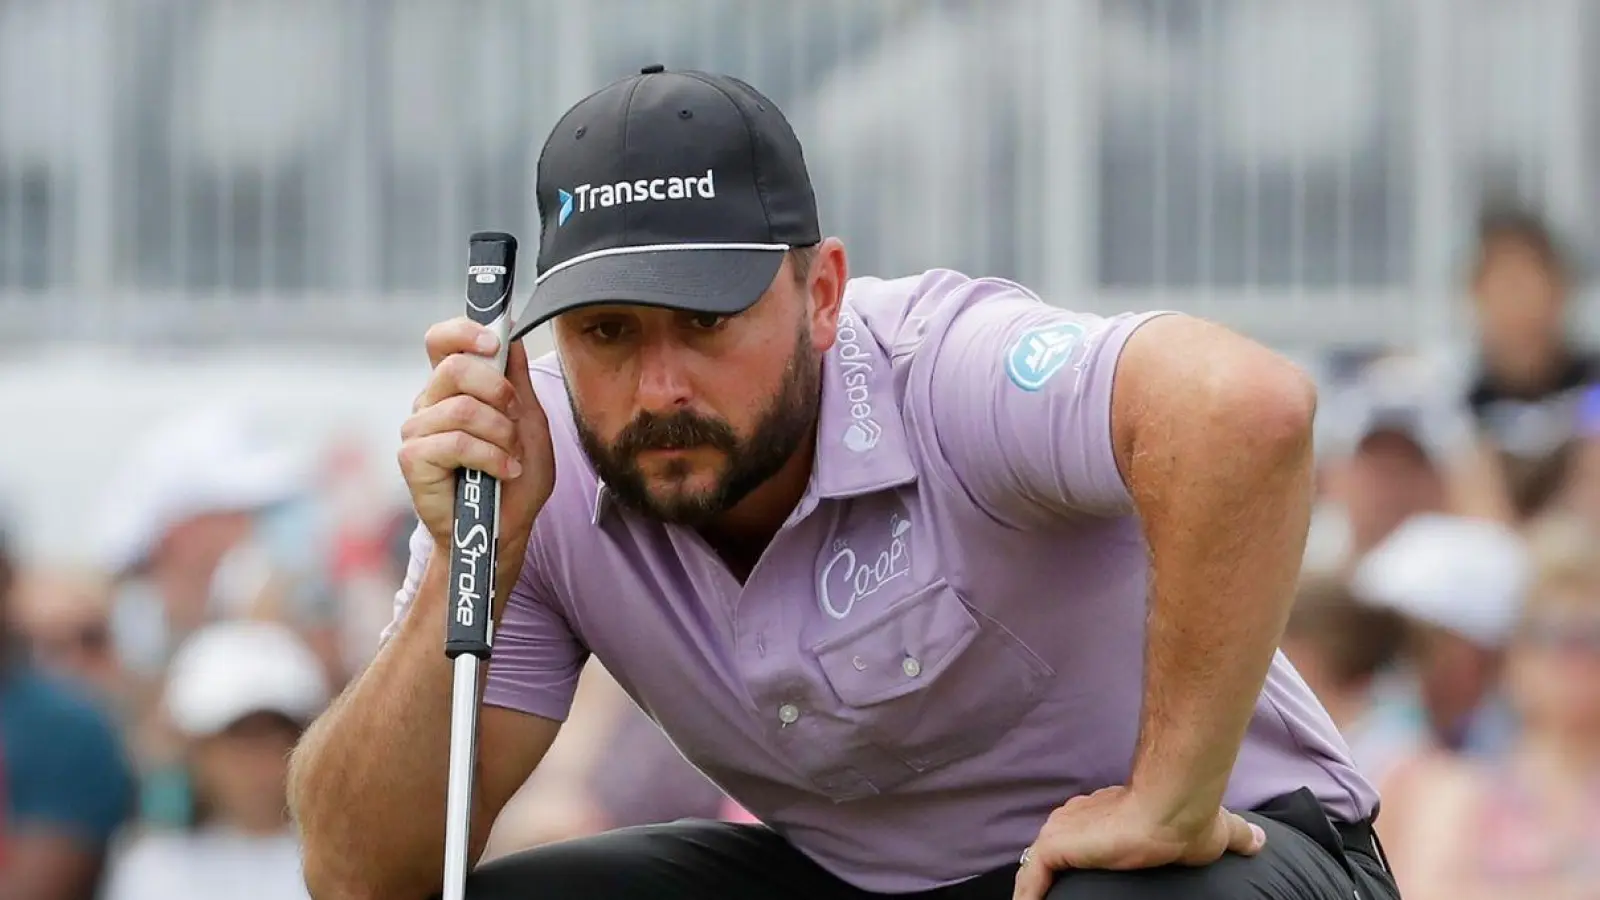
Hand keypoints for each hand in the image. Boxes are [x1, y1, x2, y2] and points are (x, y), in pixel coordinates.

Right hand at [399, 317, 554, 610]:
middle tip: (514, 418)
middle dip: (498, 392)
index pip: (441, 341)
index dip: (462, 331)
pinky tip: (503, 472)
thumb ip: (518, 383)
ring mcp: (417, 430)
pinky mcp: (412, 459)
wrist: (504, 531)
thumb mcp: (529, 424)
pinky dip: (490, 457)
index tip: (493, 342)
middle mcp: (429, 403)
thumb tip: (511, 339)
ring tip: (510, 457)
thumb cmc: (515, 480)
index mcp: (454, 388)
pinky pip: (455, 442)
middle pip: (454, 366)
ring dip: (500, 435)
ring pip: (461, 408)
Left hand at [1012, 785, 1264, 899]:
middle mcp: (1077, 816)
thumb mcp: (1220, 832)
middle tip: (1056, 898)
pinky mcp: (1054, 846)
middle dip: (1054, 872)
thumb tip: (1262, 841)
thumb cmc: (1192, 820)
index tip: (1082, 875)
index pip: (1083, 835)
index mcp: (1105, 811)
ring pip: (1039, 866)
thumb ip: (1236, 836)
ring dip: (1036, 888)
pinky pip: (1030, 878)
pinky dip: (1028, 896)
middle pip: (1056, 849)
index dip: (1080, 855)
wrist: (1174, 808)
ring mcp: (1062, 830)